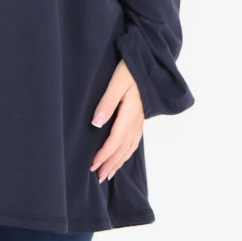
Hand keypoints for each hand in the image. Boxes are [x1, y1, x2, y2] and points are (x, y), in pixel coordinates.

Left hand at [89, 60, 144, 183]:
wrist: (149, 63)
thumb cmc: (130, 70)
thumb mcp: (116, 83)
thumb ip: (106, 104)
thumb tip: (96, 124)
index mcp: (130, 114)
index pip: (115, 140)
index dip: (104, 155)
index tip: (92, 165)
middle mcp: (136, 121)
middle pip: (123, 149)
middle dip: (110, 164)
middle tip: (98, 177)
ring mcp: (139, 121)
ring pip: (129, 148)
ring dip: (118, 162)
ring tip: (108, 174)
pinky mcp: (139, 119)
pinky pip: (134, 142)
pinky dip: (126, 154)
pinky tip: (121, 159)